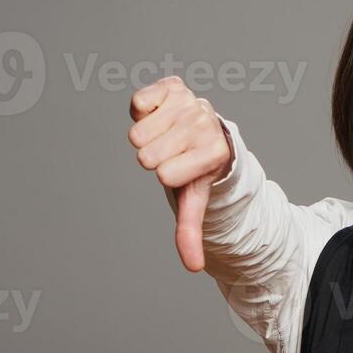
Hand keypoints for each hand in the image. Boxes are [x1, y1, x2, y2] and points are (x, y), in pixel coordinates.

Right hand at [127, 76, 233, 272]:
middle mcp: (205, 123)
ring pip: (138, 132)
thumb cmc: (195, 169)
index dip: (168, 176)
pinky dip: (141, 111)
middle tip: (173, 152)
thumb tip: (195, 267)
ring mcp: (190, 102)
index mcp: (215, 152)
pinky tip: (160, 115)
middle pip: (146, 155)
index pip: (165, 175)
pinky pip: (137, 102)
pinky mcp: (173, 85)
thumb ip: (191, 231)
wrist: (204, 132)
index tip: (183, 170)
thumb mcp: (194, 199)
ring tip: (168, 134)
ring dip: (148, 136)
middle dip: (154, 157)